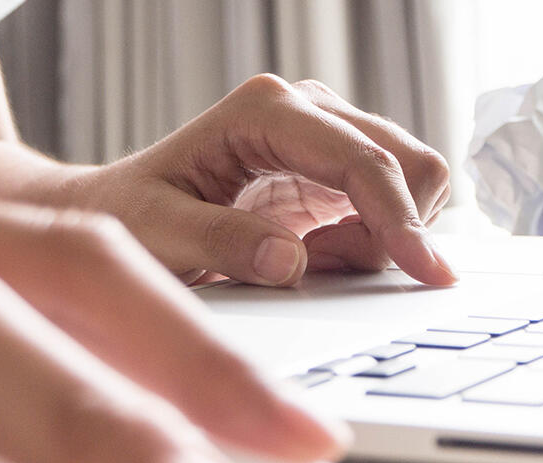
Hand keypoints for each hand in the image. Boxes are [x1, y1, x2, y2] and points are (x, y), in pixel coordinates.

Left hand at [68, 75, 456, 285]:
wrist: (116, 210)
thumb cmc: (127, 215)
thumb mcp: (156, 234)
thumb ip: (219, 243)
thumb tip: (290, 260)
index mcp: (265, 111)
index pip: (362, 160)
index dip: (402, 219)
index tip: (427, 273)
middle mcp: (305, 110)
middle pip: (408, 162)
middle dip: (393, 231)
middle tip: (327, 270)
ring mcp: (326, 137)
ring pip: (411, 183)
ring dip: (380, 238)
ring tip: (313, 261)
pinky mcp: (334, 170)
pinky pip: (391, 205)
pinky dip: (371, 242)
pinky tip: (319, 255)